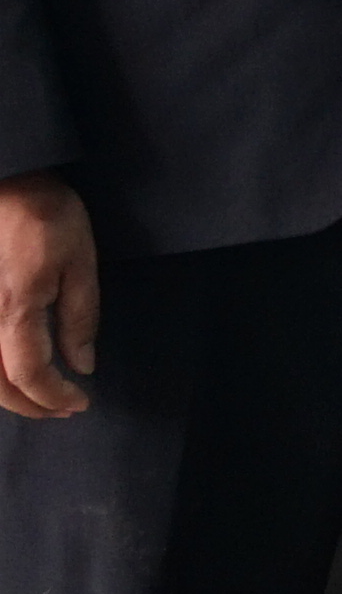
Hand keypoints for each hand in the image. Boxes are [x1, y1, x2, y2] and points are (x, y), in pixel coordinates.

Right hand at [0, 175, 95, 419]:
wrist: (6, 184)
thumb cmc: (45, 216)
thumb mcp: (81, 261)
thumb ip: (80, 318)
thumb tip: (82, 366)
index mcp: (14, 310)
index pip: (30, 375)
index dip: (55, 397)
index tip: (81, 402)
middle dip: (31, 405)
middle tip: (63, 409)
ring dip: (7, 396)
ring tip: (39, 398)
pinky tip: (11, 375)